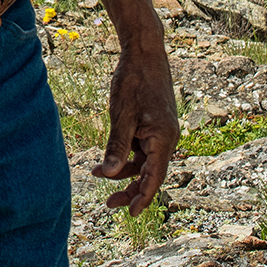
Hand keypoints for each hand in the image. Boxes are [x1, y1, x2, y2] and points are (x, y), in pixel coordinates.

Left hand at [91, 45, 179, 211]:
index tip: (131, 213)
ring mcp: (162, 132)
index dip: (143, 197)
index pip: (154, 177)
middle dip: (130, 189)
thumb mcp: (121, 115)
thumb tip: (108, 174)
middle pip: (150, 173)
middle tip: (109, 203)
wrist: (145, 53)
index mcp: (163, 138)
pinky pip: (143, 149)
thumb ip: (116, 146)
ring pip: (145, 162)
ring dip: (125, 172)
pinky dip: (127, 156)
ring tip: (98, 174)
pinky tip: (109, 159)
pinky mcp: (155, 126)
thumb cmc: (133, 81)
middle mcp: (167, 138)